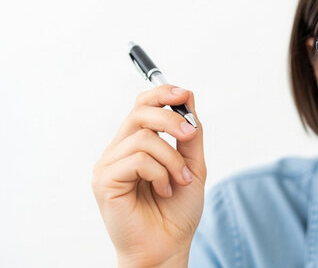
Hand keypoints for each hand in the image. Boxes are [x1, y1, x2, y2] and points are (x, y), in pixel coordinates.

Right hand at [92, 85, 205, 266]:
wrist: (169, 246)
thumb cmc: (177, 211)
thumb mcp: (192, 165)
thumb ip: (190, 134)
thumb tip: (187, 97)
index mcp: (136, 145)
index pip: (142, 106)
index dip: (161, 93)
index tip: (183, 93)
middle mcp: (118, 151)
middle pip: (140, 112)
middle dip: (171, 119)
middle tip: (190, 135)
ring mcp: (108, 166)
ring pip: (144, 138)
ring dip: (172, 160)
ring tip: (179, 182)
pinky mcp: (104, 181)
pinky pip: (138, 160)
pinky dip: (160, 174)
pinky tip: (164, 191)